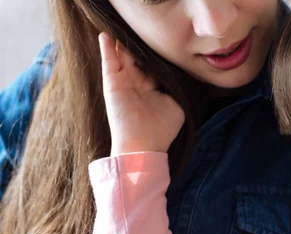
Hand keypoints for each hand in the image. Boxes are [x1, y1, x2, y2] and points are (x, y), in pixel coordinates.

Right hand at [99, 33, 184, 155]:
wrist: (143, 145)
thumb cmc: (162, 129)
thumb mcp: (176, 105)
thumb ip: (177, 88)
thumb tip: (182, 74)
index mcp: (151, 88)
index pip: (152, 66)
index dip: (156, 54)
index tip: (162, 42)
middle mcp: (137, 84)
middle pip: (137, 59)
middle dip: (140, 46)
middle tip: (144, 32)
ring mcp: (123, 83)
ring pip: (122, 57)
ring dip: (123, 43)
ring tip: (124, 28)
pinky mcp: (112, 85)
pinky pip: (109, 63)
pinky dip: (106, 49)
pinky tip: (105, 35)